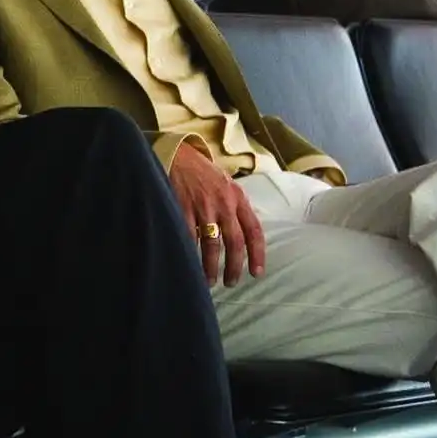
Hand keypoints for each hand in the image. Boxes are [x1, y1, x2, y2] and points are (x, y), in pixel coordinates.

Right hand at [167, 144, 263, 286]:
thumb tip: (242, 233)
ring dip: (211, 266)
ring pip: (212, 245)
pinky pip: (189, 237)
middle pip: (235, 243)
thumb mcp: (226, 185)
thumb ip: (235, 207)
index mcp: (238, 198)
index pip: (254, 230)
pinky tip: (189, 264)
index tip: (256, 273)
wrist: (178, 155)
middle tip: (231, 282)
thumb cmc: (203, 172)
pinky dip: (190, 253)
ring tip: (210, 280)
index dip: (258, 254)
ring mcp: (203, 207)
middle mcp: (224, 204)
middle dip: (234, 266)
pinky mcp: (183, 208)